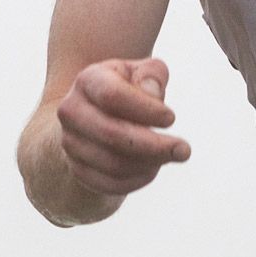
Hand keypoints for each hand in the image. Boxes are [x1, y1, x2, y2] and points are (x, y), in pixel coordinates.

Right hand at [56, 58, 190, 195]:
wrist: (96, 116)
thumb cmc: (129, 90)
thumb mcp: (142, 73)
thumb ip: (152, 76)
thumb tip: (152, 94)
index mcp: (88, 81)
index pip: (112, 96)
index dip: (145, 109)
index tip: (172, 118)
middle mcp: (72, 111)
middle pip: (111, 134)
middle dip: (153, 145)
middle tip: (184, 150)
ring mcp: (70, 143)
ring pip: (112, 163)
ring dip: (148, 163)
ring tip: (169, 155)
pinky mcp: (77, 170)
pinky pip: (109, 183)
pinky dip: (137, 180)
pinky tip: (153, 168)